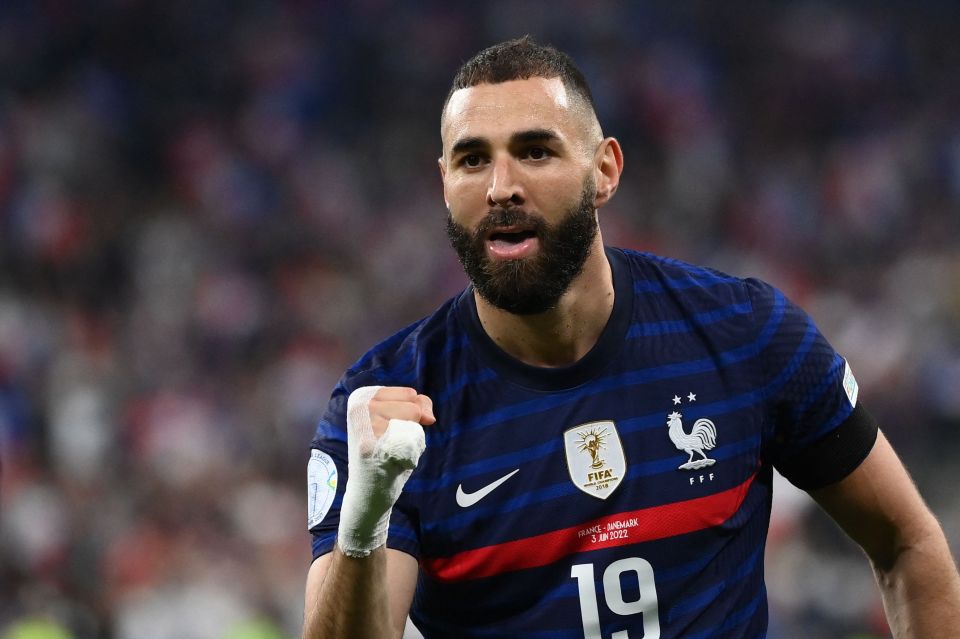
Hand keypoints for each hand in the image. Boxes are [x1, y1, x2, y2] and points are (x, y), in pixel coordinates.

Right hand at [338, 386, 433, 556]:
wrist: (368, 494)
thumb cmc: (386, 454)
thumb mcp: (397, 421)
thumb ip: (416, 405)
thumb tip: (429, 416)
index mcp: (361, 396)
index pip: (410, 394)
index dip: (413, 415)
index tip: (392, 432)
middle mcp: (358, 406)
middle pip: (413, 407)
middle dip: (413, 428)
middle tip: (391, 445)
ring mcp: (363, 426)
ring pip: (413, 422)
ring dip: (412, 441)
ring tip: (392, 453)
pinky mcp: (370, 447)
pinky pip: (411, 441)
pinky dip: (411, 456)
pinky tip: (392, 464)